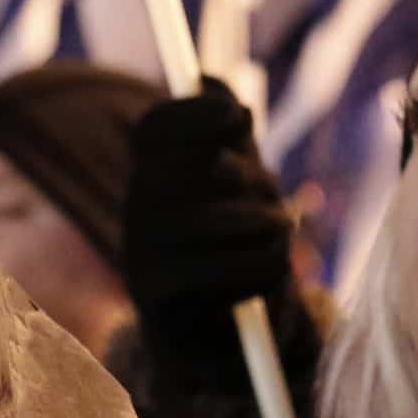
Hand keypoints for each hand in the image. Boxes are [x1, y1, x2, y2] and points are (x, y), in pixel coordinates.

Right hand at [126, 84, 298, 306]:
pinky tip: (271, 273)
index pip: (154, 129)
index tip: (241, 115)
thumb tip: (209, 78)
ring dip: (263, 224)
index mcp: (153, 176)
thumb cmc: (239, 249)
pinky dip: (255, 266)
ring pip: (207, 219)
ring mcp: (138, 252)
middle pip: (186, 168)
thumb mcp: (243, 186)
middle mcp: (136, 210)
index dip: (193, 113)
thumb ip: (231, 137)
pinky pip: (210, 268)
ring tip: (281, 235)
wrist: (226, 339)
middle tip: (274, 194)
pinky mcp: (152, 295)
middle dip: (244, 176)